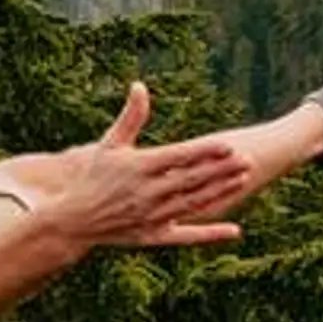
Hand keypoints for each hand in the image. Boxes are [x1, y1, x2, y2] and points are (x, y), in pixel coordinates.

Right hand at [36, 83, 249, 250]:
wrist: (74, 219)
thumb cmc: (93, 177)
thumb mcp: (110, 144)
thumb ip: (130, 117)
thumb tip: (140, 85)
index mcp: (138, 168)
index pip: (179, 157)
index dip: (205, 151)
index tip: (228, 144)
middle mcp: (147, 193)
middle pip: (192, 179)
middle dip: (221, 170)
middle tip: (248, 160)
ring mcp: (152, 216)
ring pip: (194, 203)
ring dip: (220, 192)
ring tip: (243, 179)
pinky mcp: (154, 236)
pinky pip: (187, 235)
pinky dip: (211, 233)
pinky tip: (234, 230)